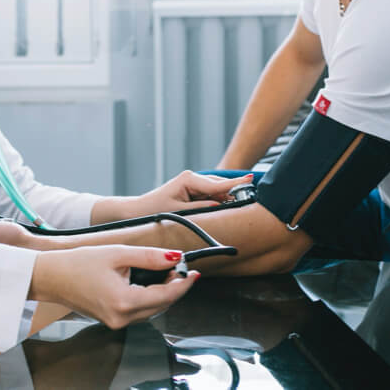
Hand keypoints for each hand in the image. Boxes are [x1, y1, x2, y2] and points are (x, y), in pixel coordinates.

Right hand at [29, 245, 199, 329]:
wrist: (51, 277)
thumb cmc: (78, 264)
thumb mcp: (118, 253)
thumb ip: (149, 257)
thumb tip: (174, 257)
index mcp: (123, 302)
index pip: (166, 296)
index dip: (183, 284)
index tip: (194, 272)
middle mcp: (121, 318)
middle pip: (162, 306)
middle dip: (175, 287)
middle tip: (181, 268)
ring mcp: (116, 322)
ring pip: (152, 310)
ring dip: (164, 293)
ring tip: (168, 273)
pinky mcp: (112, 320)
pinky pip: (140, 312)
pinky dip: (150, 298)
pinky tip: (151, 284)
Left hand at [134, 170, 253, 216]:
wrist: (138, 210)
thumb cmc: (154, 210)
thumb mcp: (179, 212)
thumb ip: (201, 208)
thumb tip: (220, 204)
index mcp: (189, 179)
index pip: (217, 184)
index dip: (235, 183)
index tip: (251, 179)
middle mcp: (192, 177)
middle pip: (220, 185)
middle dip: (234, 189)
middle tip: (252, 195)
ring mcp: (192, 182)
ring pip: (216, 189)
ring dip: (227, 195)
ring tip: (244, 200)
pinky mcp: (192, 189)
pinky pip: (210, 193)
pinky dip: (219, 198)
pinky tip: (229, 203)